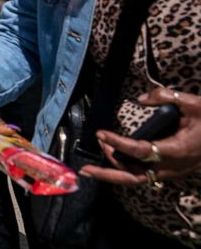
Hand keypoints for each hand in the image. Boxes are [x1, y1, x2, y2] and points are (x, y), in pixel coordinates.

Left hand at [81, 88, 200, 186]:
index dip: (117, 143)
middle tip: (85, 169)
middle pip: (133, 177)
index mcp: (176, 151)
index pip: (139, 150)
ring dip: (115, 167)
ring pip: (137, 177)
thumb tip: (141, 98)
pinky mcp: (170, 170)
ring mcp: (170, 171)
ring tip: (101, 148)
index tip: (100, 132)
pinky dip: (126, 167)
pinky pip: (144, 173)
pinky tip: (113, 156)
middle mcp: (171, 166)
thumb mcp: (194, 103)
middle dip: (107, 175)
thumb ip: (166, 97)